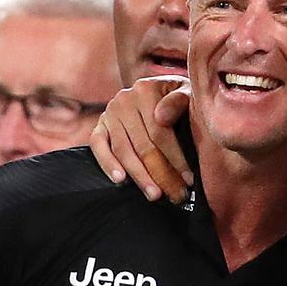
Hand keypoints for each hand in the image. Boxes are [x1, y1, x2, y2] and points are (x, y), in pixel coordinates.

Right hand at [90, 77, 192, 203]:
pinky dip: (107, 164)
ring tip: (154, 194)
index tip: (188, 180)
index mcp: (147, 90)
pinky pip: (98, 146)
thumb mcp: (187, 92)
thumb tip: (161, 118)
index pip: (160, 132)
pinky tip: (120, 180)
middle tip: (175, 195)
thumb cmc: (179, 99)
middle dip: (161, 174)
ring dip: (139, 176)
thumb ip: (180, 101)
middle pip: (143, 145)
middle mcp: (125, 100)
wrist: (162, 90)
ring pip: (123, 151)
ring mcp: (110, 113)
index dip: (175, 159)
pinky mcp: (100, 125)